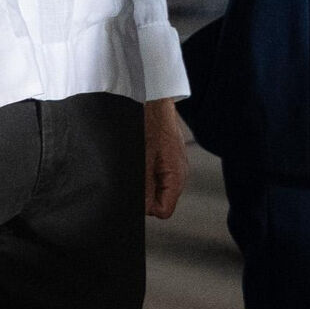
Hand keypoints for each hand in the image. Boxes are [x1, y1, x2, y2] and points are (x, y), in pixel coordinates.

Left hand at [144, 98, 188, 218]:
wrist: (151, 98)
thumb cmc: (148, 122)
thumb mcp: (142, 157)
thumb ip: (144, 185)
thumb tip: (143, 208)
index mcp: (176, 176)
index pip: (163, 210)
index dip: (145, 206)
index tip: (133, 192)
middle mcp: (179, 173)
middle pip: (160, 200)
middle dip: (144, 194)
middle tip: (130, 175)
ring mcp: (173, 164)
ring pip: (156, 187)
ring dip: (142, 181)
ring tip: (133, 163)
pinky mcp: (166, 156)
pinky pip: (155, 174)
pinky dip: (144, 170)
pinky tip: (137, 157)